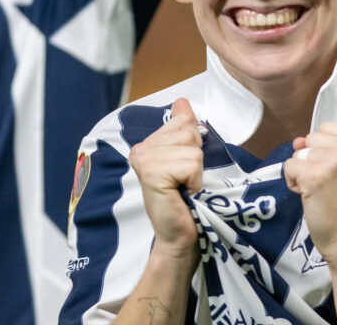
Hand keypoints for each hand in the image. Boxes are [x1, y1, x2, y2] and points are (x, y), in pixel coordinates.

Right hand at [128, 98, 203, 260]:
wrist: (179, 236)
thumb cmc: (185, 200)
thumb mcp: (185, 158)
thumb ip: (182, 128)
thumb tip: (181, 100)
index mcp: (146, 144)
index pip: (183, 120)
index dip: (193, 145)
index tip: (183, 168)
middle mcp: (140, 149)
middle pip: (188, 132)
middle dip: (196, 158)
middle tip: (184, 180)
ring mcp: (143, 160)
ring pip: (192, 148)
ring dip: (196, 172)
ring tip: (183, 187)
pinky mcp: (152, 173)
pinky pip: (191, 163)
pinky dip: (195, 181)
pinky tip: (182, 193)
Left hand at [284, 122, 336, 262]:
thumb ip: (328, 150)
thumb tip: (297, 141)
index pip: (327, 128)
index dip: (324, 150)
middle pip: (311, 138)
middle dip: (312, 160)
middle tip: (328, 185)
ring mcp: (333, 161)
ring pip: (299, 153)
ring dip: (302, 172)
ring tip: (320, 192)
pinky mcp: (314, 176)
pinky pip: (289, 166)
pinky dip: (293, 182)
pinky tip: (310, 196)